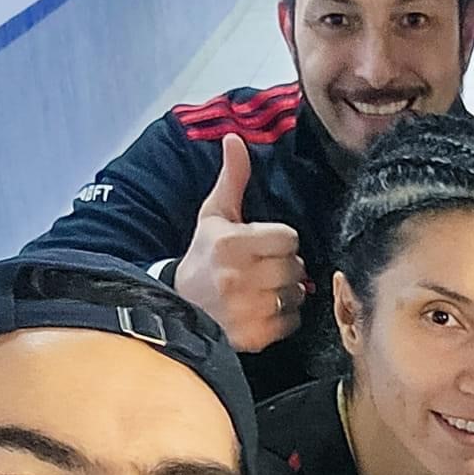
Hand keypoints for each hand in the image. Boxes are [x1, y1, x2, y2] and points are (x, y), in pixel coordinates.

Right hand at [173, 134, 308, 351]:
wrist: (177, 307)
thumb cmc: (203, 257)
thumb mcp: (214, 216)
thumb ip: (232, 179)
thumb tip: (235, 139)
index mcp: (231, 244)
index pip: (289, 238)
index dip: (280, 241)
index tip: (264, 245)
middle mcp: (238, 277)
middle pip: (296, 267)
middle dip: (286, 267)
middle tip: (266, 269)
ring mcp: (246, 309)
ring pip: (296, 295)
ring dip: (288, 292)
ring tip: (265, 289)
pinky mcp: (252, 335)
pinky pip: (291, 322)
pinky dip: (284, 317)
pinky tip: (263, 310)